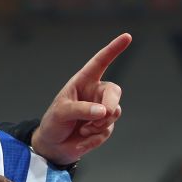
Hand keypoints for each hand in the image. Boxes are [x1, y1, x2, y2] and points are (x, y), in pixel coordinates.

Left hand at [31, 33, 130, 165]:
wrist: (54, 145)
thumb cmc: (54, 123)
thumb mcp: (61, 113)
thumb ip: (81, 109)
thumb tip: (103, 111)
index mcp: (83, 82)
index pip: (100, 63)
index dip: (113, 50)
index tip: (127, 36)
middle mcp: (96, 93)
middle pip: (114, 92)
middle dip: (110, 105)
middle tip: (101, 115)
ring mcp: (102, 109)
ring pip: (114, 113)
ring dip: (98, 124)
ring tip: (81, 128)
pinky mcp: (105, 126)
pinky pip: (107, 130)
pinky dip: (94, 137)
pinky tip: (81, 137)